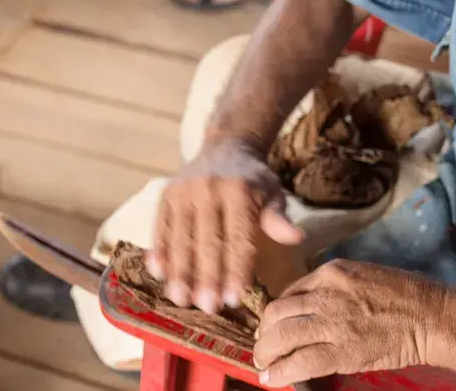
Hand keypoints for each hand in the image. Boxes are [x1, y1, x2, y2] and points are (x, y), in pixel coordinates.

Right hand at [148, 138, 303, 312]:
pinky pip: (160, 228)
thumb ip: (278, 218)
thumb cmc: (254, 181)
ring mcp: (183, 191)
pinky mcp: (165, 195)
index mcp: (239, 191)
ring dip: (180, 272)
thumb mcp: (273, 194)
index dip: (236, 269)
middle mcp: (208, 189)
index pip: (238, 238)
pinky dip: (159, 251)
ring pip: (181, 238)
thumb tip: (296, 237)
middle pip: (207, 241)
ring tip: (181, 300)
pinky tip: (158, 274)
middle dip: (207, 277)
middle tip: (208, 307)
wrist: (226, 148)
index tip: (234, 298)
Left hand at [253, 260, 445, 387]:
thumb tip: (311, 306)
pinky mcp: (341, 350)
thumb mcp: (363, 275)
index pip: (289, 292)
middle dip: (264, 332)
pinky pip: (300, 362)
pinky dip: (280, 372)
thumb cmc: (405, 295)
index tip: (272, 325)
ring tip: (263, 363)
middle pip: (277, 313)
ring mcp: (333, 322)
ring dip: (265, 353)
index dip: (276, 313)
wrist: (430, 315)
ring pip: (282, 336)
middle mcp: (326, 294)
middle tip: (262, 346)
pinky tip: (272, 378)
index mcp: (331, 273)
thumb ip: (335, 287)